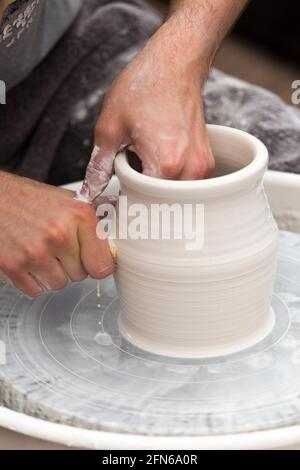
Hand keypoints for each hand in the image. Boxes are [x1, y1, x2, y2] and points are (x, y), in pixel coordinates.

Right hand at [0, 172, 113, 297]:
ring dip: (52, 273)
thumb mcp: (69, 201)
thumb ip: (95, 221)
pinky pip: (36, 290)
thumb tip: (125, 234)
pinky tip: (27, 258)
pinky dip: (32, 280)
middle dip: (71, 264)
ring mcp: (35, 252)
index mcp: (79, 215)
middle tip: (57, 246)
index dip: (97, 263)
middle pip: (81, 276)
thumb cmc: (30, 199)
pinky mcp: (13, 266)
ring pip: (59, 284)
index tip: (92, 259)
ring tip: (41, 250)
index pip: (103, 265)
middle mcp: (59, 234)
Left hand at [80, 19, 214, 201]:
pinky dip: (171, 180)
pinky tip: (159, 158)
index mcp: (166, 165)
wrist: (176, 63)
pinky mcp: (208, 162)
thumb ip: (99, 166)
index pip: (143, 205)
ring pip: (176, 198)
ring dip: (158, 189)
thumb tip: (90, 192)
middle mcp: (191, 170)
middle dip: (143, 197)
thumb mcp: (111, 127)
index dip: (126, 200)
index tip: (118, 191)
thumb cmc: (145, 86)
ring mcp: (203, 167)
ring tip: (146, 162)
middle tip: (130, 173)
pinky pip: (187, 186)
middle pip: (162, 205)